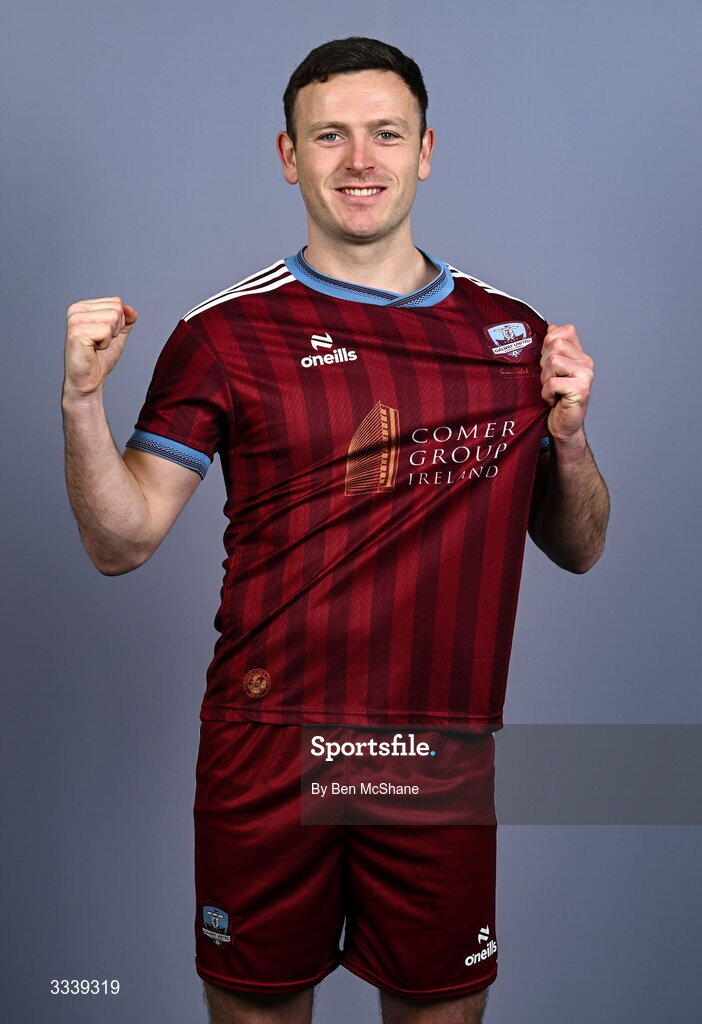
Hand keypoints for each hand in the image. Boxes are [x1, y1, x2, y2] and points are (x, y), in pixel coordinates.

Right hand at [64, 297, 137, 398]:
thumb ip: (126, 320)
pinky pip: (106, 330)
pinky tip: (93, 349)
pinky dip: (105, 343)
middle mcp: (77, 309)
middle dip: (115, 330)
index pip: (117, 302)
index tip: (104, 336)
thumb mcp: (118, 335)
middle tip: (100, 342)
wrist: (89, 379)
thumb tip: (129, 308)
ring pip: (113, 317)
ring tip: (96, 346)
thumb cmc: (100, 358)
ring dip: (110, 337)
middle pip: (116, 308)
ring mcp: (75, 319)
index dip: (118, 323)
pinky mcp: (77, 332)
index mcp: (84, 306)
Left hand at [540, 323, 593, 441]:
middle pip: (555, 345)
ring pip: (553, 362)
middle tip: (549, 380)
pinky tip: (554, 400)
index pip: (564, 330)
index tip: (548, 362)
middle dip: (543, 364)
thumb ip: (552, 349)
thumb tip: (551, 327)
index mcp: (579, 354)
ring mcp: (586, 375)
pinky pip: (553, 382)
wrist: (563, 425)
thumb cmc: (555, 398)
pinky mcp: (581, 390)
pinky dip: (547, 393)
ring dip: (544, 379)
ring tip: (551, 390)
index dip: (549, 342)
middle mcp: (586, 362)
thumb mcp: (550, 370)